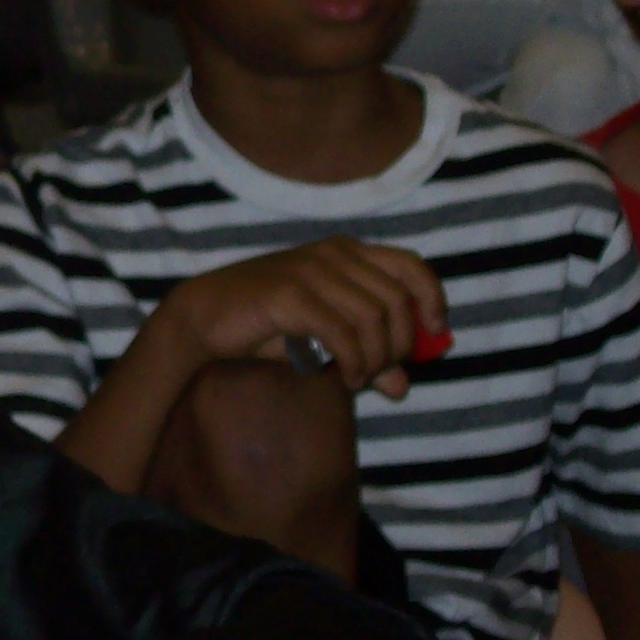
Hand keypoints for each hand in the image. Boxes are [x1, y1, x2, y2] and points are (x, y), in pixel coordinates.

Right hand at [155, 241, 446, 398]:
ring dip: (375, 359)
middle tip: (381, 372)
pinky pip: (342, 332)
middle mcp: (333, 254)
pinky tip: (346, 378)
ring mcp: (311, 271)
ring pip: (373, 318)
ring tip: (359, 378)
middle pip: (397, 300)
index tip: (435, 332)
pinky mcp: (290, 294)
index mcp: (346, 252)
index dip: (433, 298)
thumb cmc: (265, 325)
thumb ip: (366, 356)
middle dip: (399, 345)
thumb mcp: (324, 338)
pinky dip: (353, 362)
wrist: (204, 317)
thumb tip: (403, 387)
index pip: (411, 265)